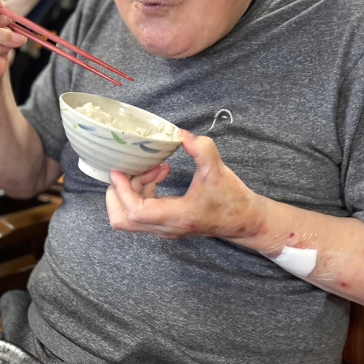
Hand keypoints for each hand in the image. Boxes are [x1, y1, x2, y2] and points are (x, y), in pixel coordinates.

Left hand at [105, 130, 263, 240]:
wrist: (243, 220)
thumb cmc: (232, 198)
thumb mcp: (219, 170)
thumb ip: (202, 149)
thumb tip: (180, 134)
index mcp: (178, 215)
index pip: (137, 211)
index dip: (124, 191)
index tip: (120, 171)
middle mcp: (166, 227)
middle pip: (123, 220)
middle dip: (120, 193)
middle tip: (135, 170)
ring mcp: (163, 229)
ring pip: (128, 216)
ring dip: (132, 189)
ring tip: (155, 169)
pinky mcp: (163, 225)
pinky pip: (140, 212)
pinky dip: (140, 192)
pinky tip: (158, 175)